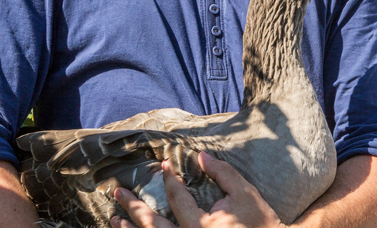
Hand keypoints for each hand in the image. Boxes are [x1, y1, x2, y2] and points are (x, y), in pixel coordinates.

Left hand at [111, 151, 283, 227]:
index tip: (163, 165)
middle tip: (118, 192)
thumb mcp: (245, 194)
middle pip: (152, 225)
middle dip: (133, 207)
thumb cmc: (261, 225)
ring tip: (114, 219)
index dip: (170, 178)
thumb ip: (223, 173)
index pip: (177, 197)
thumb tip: (201, 156)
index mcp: (201, 226)